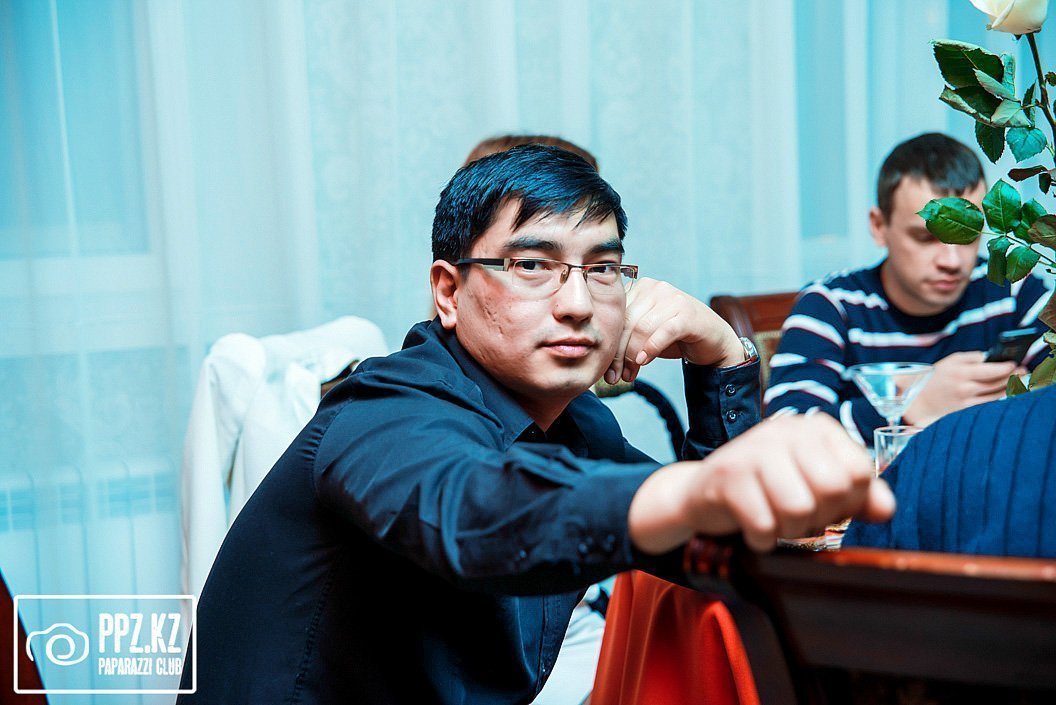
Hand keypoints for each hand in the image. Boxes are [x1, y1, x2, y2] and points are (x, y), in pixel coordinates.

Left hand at [604, 278, 743, 383]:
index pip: (616, 315)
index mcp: (640, 288)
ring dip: (632, 356)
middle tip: (614, 376)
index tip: (605, 368)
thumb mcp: (644, 335)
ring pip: (642, 328)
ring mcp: (673, 298)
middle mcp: (655, 288)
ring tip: (629, 375)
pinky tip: (644, 361)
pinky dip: (651, 348)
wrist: (712, 341)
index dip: (609, 343)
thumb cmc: (675, 338)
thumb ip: (625, 338)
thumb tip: (602, 360)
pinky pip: (664, 331)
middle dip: (618, 353)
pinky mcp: (688, 314)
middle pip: (626, 322)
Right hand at [627, 414, 894, 552]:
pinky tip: (752, 527)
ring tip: (773, 519)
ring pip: (798, 509)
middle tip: (794, 513)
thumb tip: (887, 509)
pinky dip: (761, 538)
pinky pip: (764, 525)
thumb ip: (858, 496)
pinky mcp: (728, 476)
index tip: (821, 501)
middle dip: (816, 516)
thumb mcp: (816, 487)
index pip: (859, 473)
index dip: (846, 501)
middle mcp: (787, 430)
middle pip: (832, 490)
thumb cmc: (769, 490)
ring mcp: (755, 450)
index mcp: (816, 428)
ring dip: (787, 529)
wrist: (703, 493)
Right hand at [902, 351, 1016, 426]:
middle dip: (1013, 376)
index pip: (993, 370)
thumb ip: (972, 358)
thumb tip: (992, 358)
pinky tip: (1004, 392)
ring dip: (1009, 387)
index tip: (1016, 363)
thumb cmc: (934, 376)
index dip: (1008, 367)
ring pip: (996, 395)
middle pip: (998, 383)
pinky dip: (998, 398)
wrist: (916, 398)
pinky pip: (988, 405)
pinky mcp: (965, 412)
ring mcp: (966, 402)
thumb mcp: (951, 360)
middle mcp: (965, 388)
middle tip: (1023, 371)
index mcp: (961, 372)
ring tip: (1017, 380)